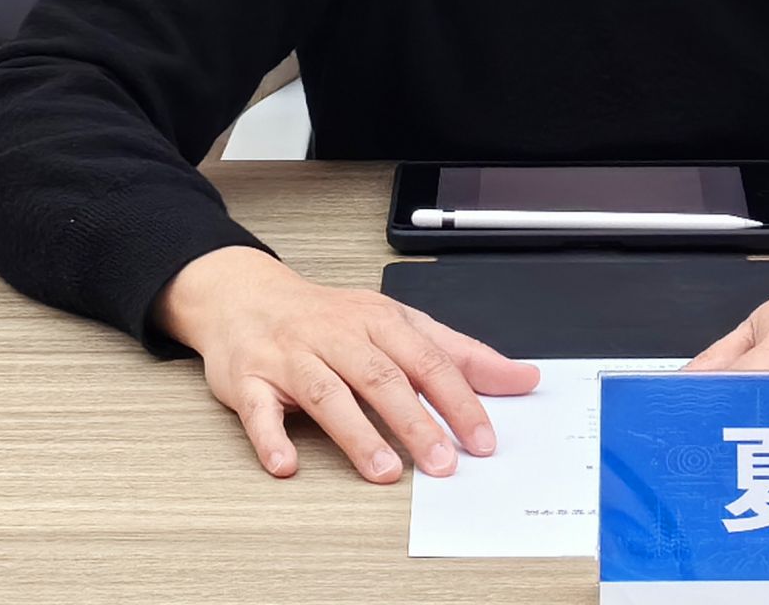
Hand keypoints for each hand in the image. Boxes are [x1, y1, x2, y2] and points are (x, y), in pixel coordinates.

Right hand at [154, 246, 539, 480]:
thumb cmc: (330, 318)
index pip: (429, 360)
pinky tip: (286, 463)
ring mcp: (293, 356)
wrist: (246, 297)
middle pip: (382, 377)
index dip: (458, 401)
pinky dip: (271, 437)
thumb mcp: (399, 324)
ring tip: (383, 471)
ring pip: (328, 394)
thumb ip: (460, 355)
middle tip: (442, 464)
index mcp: (380, 320)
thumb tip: (523, 378)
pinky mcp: (249, 379)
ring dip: (356, 434)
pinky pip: (259, 409)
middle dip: (416, 421)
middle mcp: (338, 335)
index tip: (482, 440)